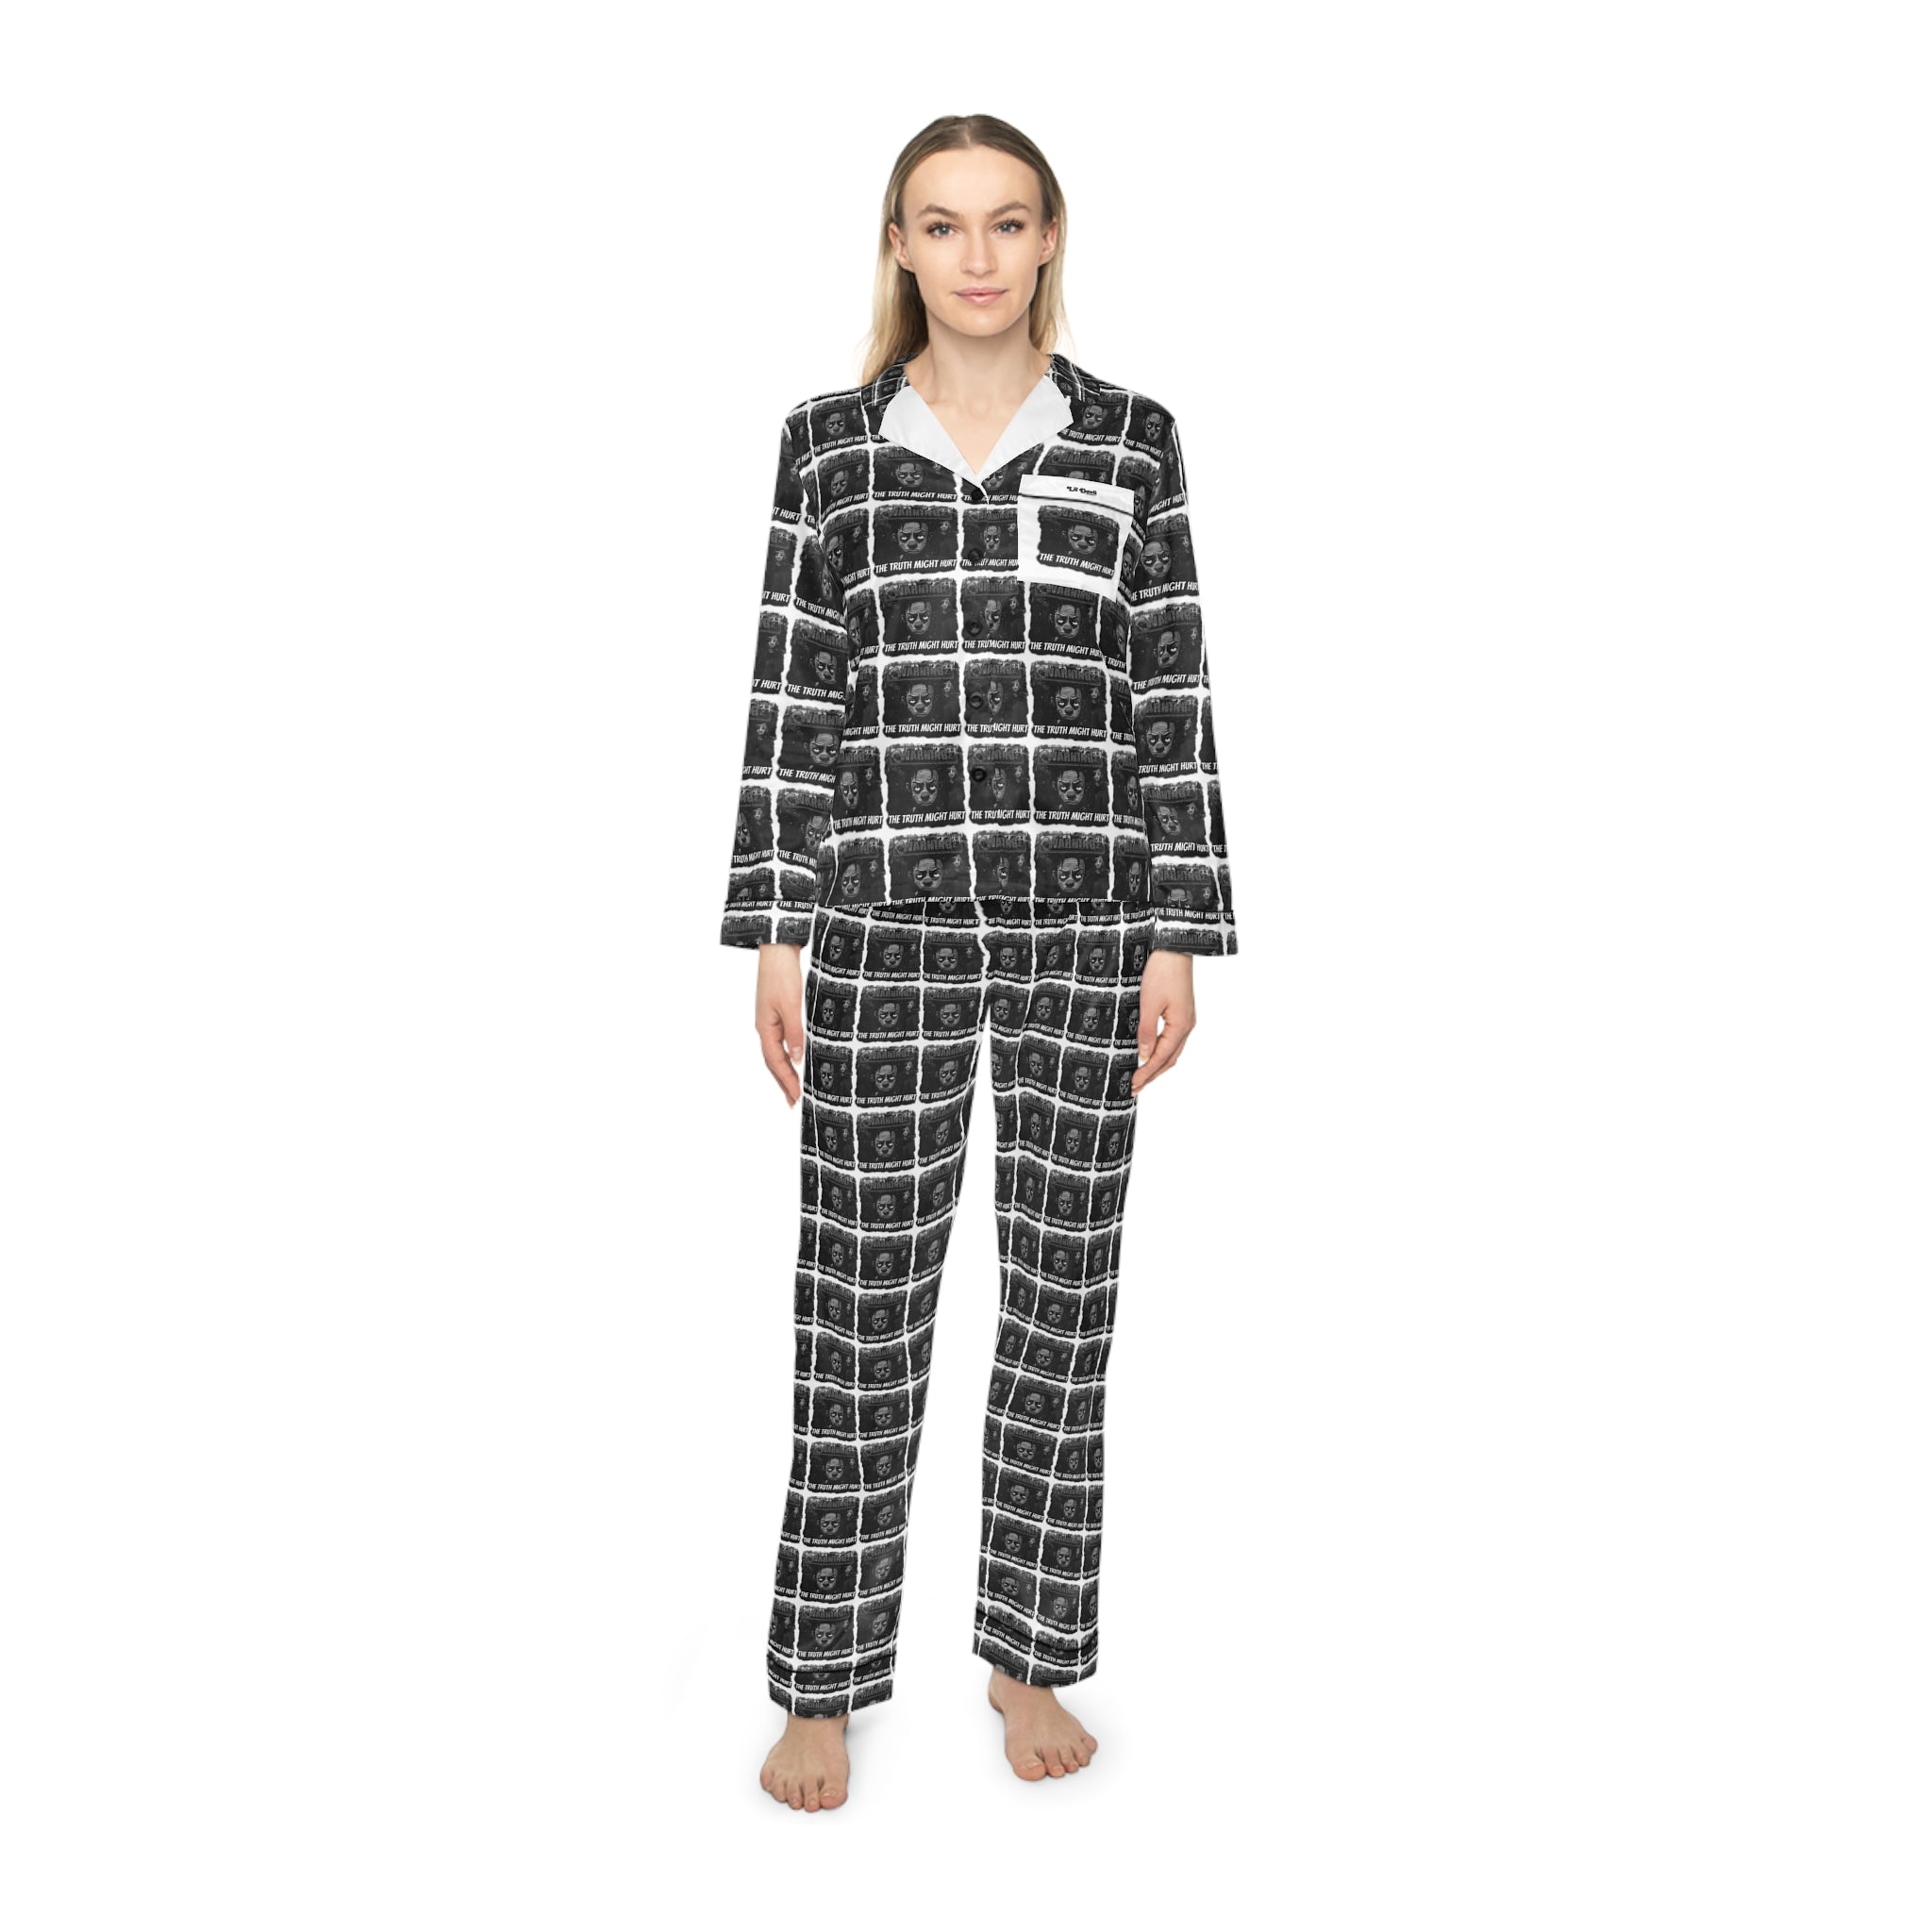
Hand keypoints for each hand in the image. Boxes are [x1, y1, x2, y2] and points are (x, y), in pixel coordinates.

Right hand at [755, 941, 806, 1105]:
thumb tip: (797, 1058)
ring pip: (776, 1051)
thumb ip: (795, 1033)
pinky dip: (786, 1053)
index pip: (776, 1062)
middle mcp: (765, 1026)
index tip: (796, 1098)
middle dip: (783, 1082)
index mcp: (765, 1028)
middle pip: (773, 1061)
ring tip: (792, 1087)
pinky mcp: (776, 1011)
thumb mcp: (791, 1006)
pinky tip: (794, 1057)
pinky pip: (780, 1039)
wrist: (777, 950)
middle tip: (793, 1102)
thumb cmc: (781, 975)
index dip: (787, 1081)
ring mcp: (769, 1019)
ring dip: (784, 1070)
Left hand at [1131, 948, 1195, 1094]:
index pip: (1161, 1058)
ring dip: (1157, 1065)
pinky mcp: (1181, 1012)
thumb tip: (1143, 1056)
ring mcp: (1186, 1019)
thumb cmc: (1162, 972)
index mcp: (1181, 1026)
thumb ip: (1146, 1031)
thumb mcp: (1149, 1003)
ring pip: (1172, 1051)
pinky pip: (1172, 1039)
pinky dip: (1162, 1051)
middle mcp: (1187, 1025)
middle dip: (1152, 1075)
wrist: (1175, 949)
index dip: (1146, 1073)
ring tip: (1142, 1076)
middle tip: (1135, 1087)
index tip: (1132, 1085)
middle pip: (1170, 1059)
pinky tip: (1151, 1053)